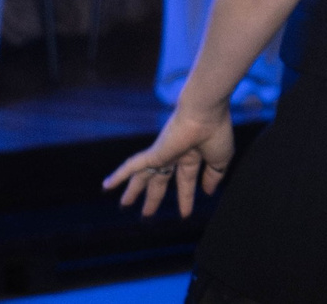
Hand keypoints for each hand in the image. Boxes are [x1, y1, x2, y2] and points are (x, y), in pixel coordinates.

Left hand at [105, 99, 234, 217]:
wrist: (206, 113)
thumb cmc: (217, 133)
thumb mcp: (220, 160)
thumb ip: (213, 176)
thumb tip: (208, 192)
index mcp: (192, 156)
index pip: (185, 181)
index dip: (186, 197)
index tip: (185, 213)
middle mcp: (175, 155)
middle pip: (160, 180)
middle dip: (153, 197)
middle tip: (145, 213)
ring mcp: (162, 154)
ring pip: (143, 176)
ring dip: (133, 191)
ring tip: (124, 204)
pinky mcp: (153, 153)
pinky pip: (132, 166)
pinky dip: (118, 176)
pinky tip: (105, 186)